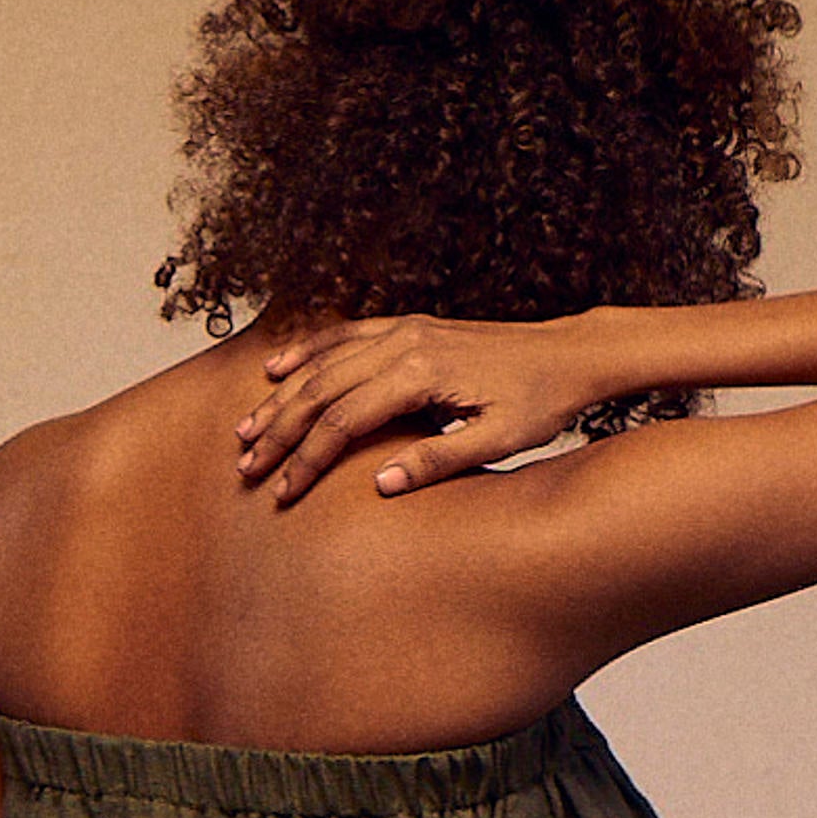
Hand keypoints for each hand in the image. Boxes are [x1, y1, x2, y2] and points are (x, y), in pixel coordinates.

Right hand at [235, 314, 604, 509]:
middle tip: (246, 465)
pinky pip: (345, 335)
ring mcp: (406, 328)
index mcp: (423, 374)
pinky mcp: (411, 325)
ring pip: (325, 360)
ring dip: (283, 394)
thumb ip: (438, 461)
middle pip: (322, 388)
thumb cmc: (540, 402)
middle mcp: (406, 342)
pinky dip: (307, 350)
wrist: (570, 354)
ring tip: (247, 427)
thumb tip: (379, 485)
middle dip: (280, 430)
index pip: (345, 421)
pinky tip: (278, 368)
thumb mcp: (498, 440)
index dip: (307, 459)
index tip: (282, 492)